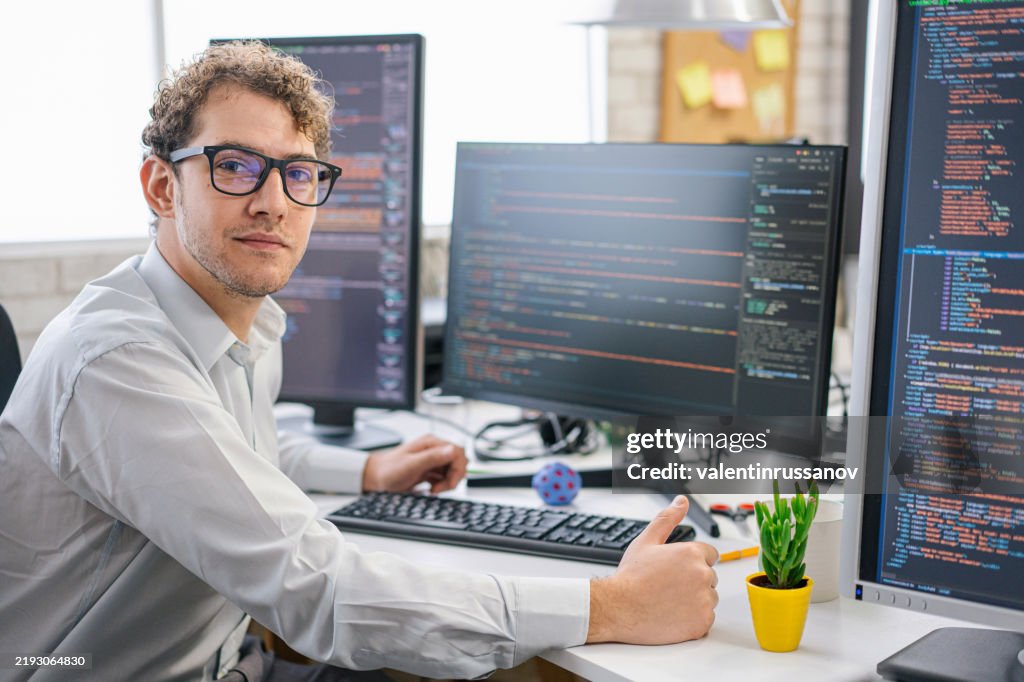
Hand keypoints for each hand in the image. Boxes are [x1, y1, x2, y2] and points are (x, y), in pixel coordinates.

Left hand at [361, 434, 467, 493]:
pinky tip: (432, 489)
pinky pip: (445, 477)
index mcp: (431, 443)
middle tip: (441, 488)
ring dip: (448, 483)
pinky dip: (442, 486)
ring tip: (434, 490)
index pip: (457, 452)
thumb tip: (453, 450)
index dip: (458, 468)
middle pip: (457, 462)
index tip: (450, 481)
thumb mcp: (411, 465)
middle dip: (454, 477)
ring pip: (452, 471)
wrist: (375, 478)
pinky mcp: (429, 471)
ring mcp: (432, 460)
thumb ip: (433, 457)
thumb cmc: (389, 470)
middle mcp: (433, 450)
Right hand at [587, 496, 718, 643]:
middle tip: (667, 586)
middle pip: (709, 577)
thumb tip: (682, 502)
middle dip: (693, 581)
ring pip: (709, 598)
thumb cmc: (631, 577)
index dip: (690, 562)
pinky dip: (693, 619)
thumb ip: (668, 518)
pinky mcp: (702, 623)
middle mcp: (703, 575)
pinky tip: (673, 614)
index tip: (675, 570)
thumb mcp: (647, 541)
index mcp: (692, 554)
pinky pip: (705, 619)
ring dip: (695, 600)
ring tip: (668, 600)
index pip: (709, 555)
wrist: (619, 609)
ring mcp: (704, 601)